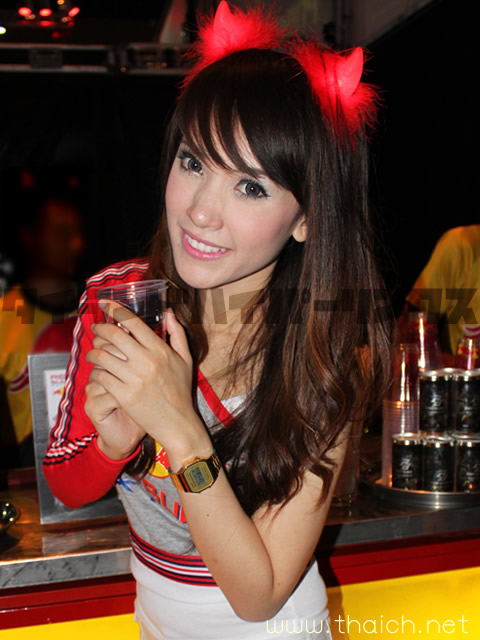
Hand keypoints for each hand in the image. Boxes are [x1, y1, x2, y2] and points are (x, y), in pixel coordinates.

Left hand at [85, 302, 204, 456]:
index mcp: (161, 350)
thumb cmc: (181, 391)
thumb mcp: (185, 360)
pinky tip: (97, 372)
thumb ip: (177, 334)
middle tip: (95, 328)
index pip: (133, 323)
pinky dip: (95, 372)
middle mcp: (147, 361)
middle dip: (100, 328)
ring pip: (103, 356)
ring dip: (93, 352)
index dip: (115, 310)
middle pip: (114, 335)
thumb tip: (168, 312)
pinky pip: (101, 376)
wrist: (178, 423)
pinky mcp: (123, 395)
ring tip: (92, 353)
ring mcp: (134, 379)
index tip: (105, 304)